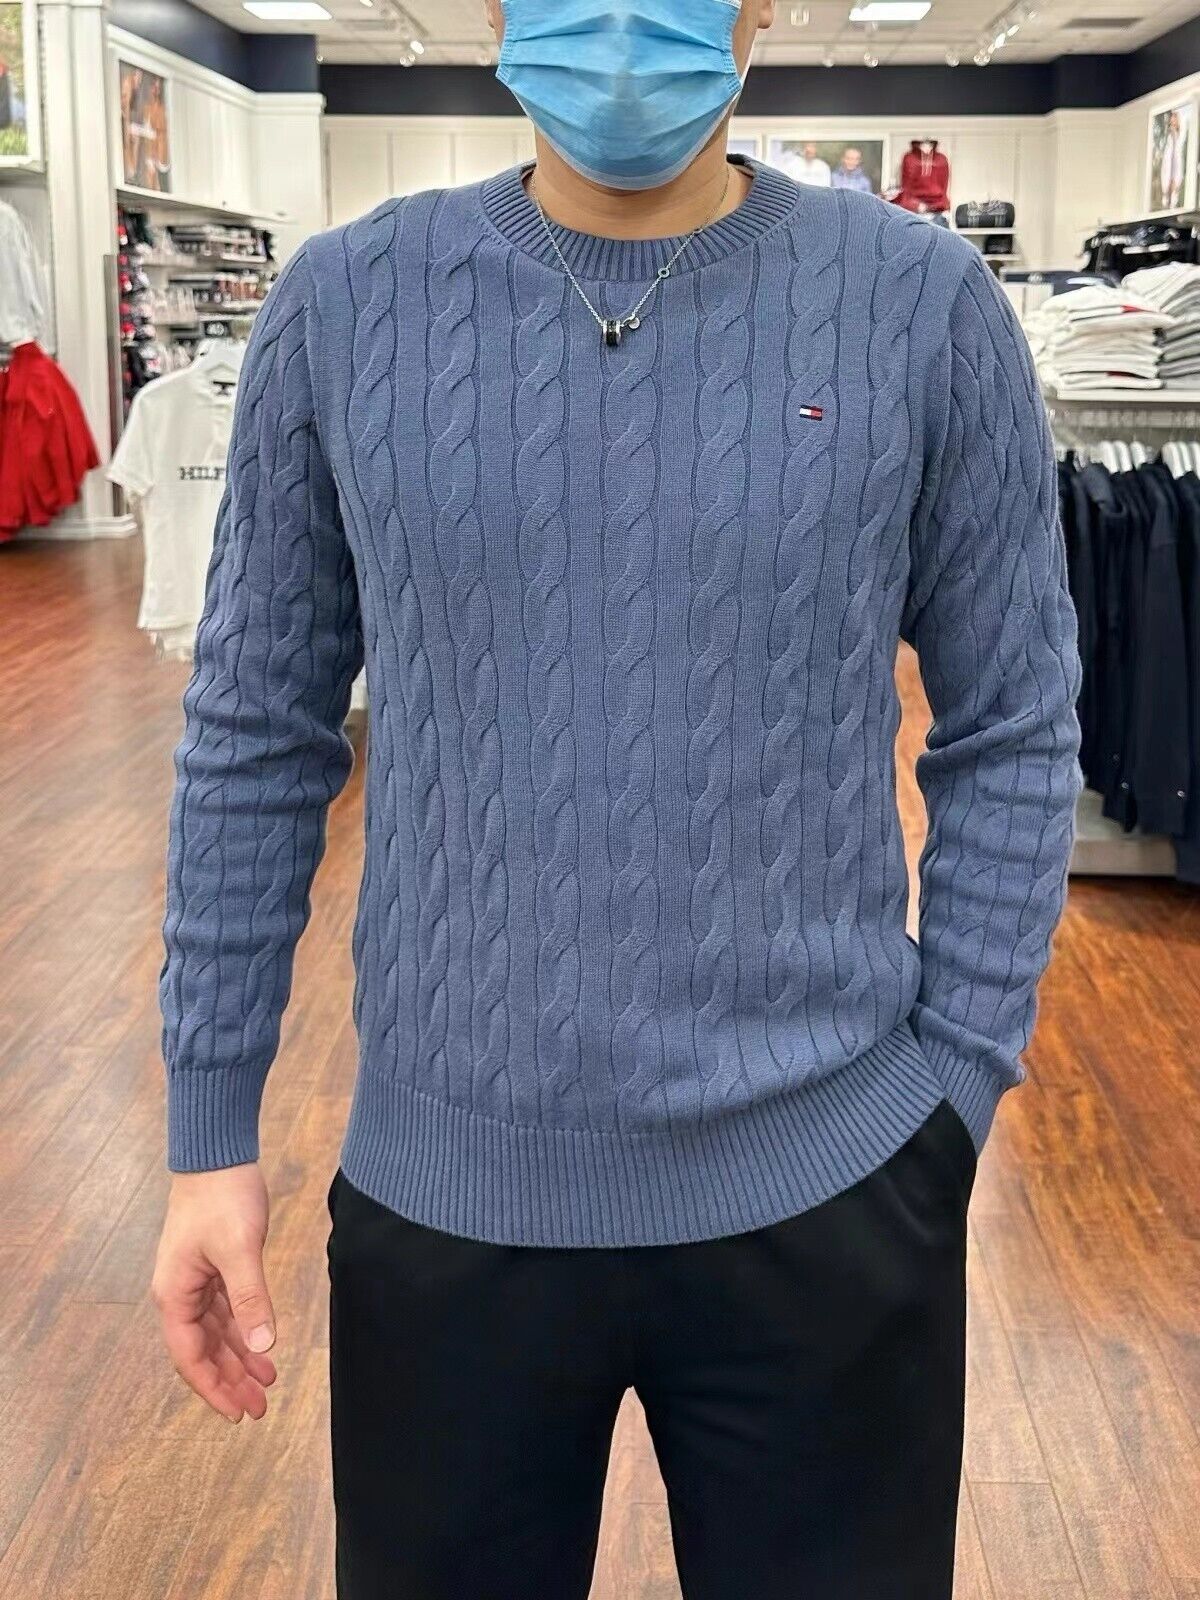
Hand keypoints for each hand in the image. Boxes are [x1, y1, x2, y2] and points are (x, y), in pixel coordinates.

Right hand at [152, 1162, 277, 1422]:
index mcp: (175, 1296)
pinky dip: (244, 1330)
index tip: (237, 1414)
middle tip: (259, 1409)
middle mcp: (180, 1294)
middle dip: (230, 1381)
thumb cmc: (222, 1197)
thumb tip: (262, 1347)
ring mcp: (196, 1281)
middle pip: (203, 1351)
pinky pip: (227, 1312)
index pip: (191, 1358)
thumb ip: (251, 1299)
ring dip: (239, 1359)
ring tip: (267, 1384)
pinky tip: (262, 1346)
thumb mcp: (238, 1250)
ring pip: (217, 1334)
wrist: (217, 1155)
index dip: (214, 1388)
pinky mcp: (214, 1268)